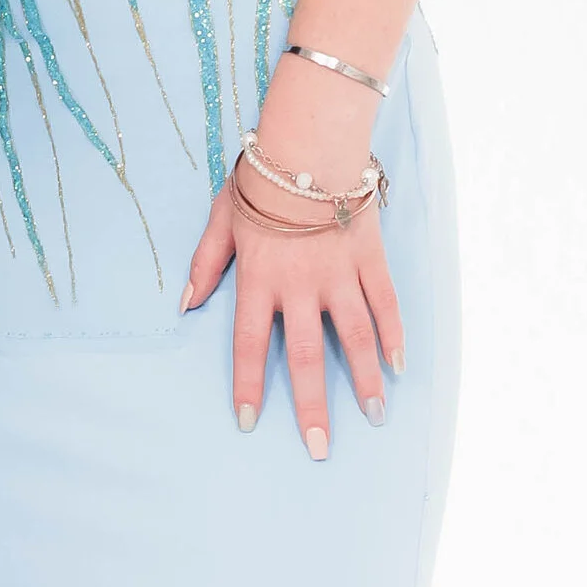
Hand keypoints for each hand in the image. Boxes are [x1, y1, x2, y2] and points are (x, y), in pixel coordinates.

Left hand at [179, 177, 402, 461]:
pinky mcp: (371, 257)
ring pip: (355, 337)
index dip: (248, 386)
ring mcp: (340, 273)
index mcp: (259, 278)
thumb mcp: (221, 217)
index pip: (250, 345)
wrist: (311, 138)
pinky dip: (395, 335)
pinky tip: (399, 366)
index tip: (248, 422)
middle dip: (313, 406)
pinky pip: (386, 303)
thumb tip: (186, 304)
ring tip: (374, 416)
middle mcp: (300, 285)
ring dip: (365, 380)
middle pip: (307, 356)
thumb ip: (206, 263)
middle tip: (320, 448)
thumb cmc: (261, 176)